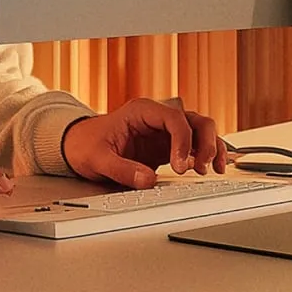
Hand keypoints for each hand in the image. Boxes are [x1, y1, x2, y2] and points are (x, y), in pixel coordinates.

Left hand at [61, 98, 227, 188]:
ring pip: (200, 131)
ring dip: (211, 147)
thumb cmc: (85, 144)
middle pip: (194, 120)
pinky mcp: (167, 147)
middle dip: (205, 142)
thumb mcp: (97, 158)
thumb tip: (149, 181)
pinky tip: (212, 168)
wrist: (78, 145)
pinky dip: (205, 155)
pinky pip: (194, 147)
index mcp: (141, 111)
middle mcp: (157, 118)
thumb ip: (122, 169)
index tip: (181, 166)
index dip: (182, 140)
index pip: (173, 118)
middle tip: (203, 167)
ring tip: (213, 169)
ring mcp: (164, 132)